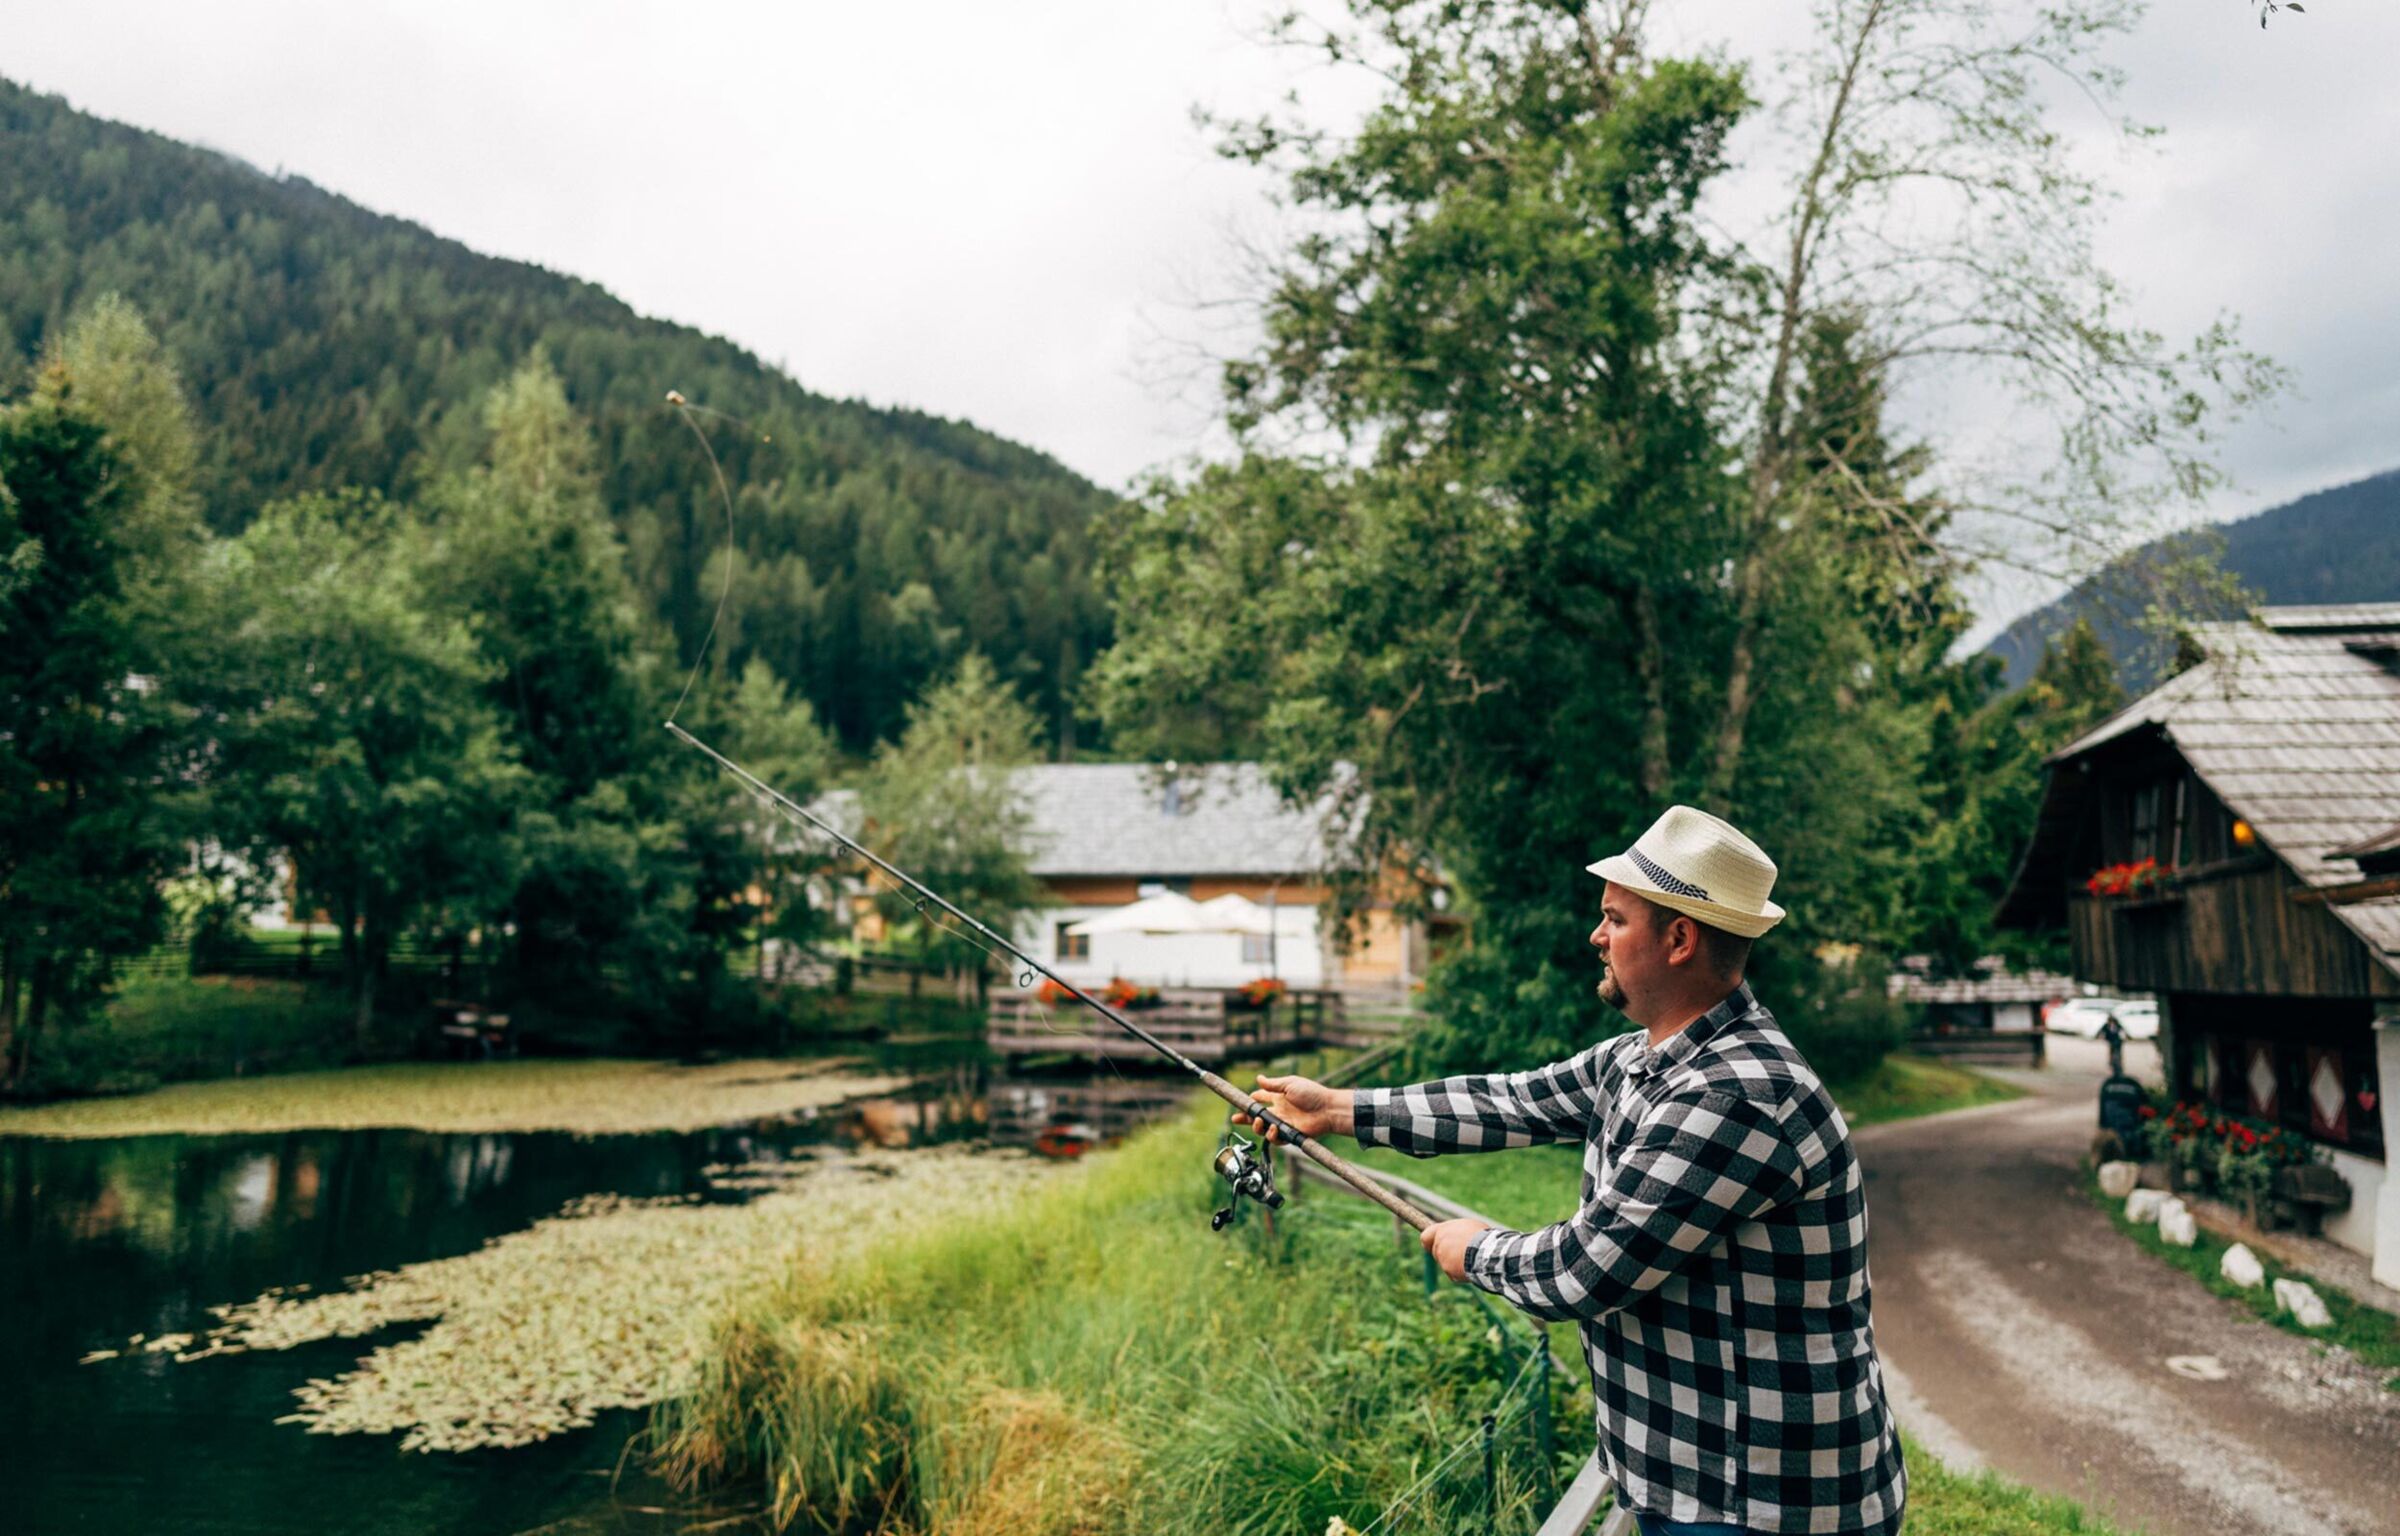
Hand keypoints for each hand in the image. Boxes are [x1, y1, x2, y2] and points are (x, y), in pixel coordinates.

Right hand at [1233, 1073, 1353, 1142]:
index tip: (1240, 1101)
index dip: (1250, 1100)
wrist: (1327, 1109)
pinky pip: (1275, 1139)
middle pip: (1257, 1116)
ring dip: (1257, 1127)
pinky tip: (1274, 1129)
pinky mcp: (1289, 1134)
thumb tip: (1258, 1078)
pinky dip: (1271, 1135)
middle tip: (1236, 1119)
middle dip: (1245, 1118)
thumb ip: (1273, 1084)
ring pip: (1263, 1129)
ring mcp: (1283, 1123)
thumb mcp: (1290, 1084)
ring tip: (1260, 1122)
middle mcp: (1279, 1111)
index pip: (1260, 1098)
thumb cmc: (1312, 1093)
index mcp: (1278, 1097)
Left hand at [1420, 1217, 1493, 1282]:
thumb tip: (1454, 1236)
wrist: (1486, 1252)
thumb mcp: (1467, 1226)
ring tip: (1471, 1258)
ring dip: (1455, 1262)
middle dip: (1446, 1253)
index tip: (1430, 1245)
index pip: (1425, 1237)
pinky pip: (1454, 1273)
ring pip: (1446, 1263)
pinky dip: (1461, 1272)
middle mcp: (1439, 1244)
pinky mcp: (1449, 1271)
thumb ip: (1454, 1232)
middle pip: (1436, 1251)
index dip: (1429, 1241)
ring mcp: (1442, 1259)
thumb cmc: (1481, 1236)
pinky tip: (1472, 1266)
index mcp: (1442, 1230)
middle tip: (1461, 1252)